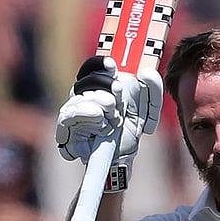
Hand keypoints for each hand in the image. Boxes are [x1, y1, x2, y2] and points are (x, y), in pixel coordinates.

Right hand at [55, 57, 162, 186]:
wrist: (122, 156)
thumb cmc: (129, 129)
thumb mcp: (148, 110)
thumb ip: (153, 90)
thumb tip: (147, 72)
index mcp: (98, 88)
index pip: (91, 68)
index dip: (98, 63)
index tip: (112, 65)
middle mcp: (83, 98)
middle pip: (83, 82)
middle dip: (101, 84)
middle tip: (117, 92)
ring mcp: (73, 115)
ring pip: (76, 99)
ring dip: (96, 103)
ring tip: (114, 114)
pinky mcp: (66, 132)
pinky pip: (67, 118)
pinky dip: (84, 115)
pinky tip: (100, 119)